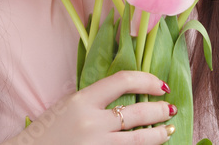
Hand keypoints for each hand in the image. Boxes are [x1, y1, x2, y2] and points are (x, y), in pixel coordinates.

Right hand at [2, 71, 175, 143]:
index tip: (161, 85)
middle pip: (137, 112)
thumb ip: (96, 99)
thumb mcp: (68, 105)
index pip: (123, 81)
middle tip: (170, 109)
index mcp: (82, 100)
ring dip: (158, 134)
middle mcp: (91, 122)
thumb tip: (130, 93)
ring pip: (138, 139)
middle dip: (160, 110)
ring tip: (169, 130)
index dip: (147, 80)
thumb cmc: (48, 130)